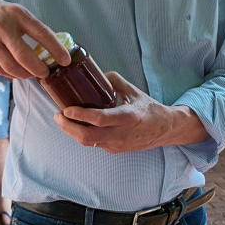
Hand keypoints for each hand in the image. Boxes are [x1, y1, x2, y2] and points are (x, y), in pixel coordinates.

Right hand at [0, 0, 70, 78]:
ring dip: (25, 74)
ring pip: (11, 67)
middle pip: (25, 56)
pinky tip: (17, 72)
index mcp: (17, 14)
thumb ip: (29, 27)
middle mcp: (2, 27)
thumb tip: (51, 48)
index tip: (66, 60)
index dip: (56, 49)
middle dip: (39, 69)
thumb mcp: (14, 12)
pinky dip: (11, 73)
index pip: (41, 33)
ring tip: (31, 74)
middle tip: (46, 73)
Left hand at [54, 72, 208, 152]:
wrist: (166, 129)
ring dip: (72, 132)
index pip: (99, 119)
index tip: (66, 108)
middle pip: (87, 137)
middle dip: (68, 127)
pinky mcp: (115, 150)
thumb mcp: (134, 91)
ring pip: (88, 142)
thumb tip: (96, 75)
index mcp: (127, 117)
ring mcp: (118, 145)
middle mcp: (121, 134)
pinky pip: (94, 143)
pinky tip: (77, 125)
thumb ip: (114, 81)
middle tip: (58, 116)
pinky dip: (83, 134)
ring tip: (63, 120)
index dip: (79, 115)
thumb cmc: (150, 109)